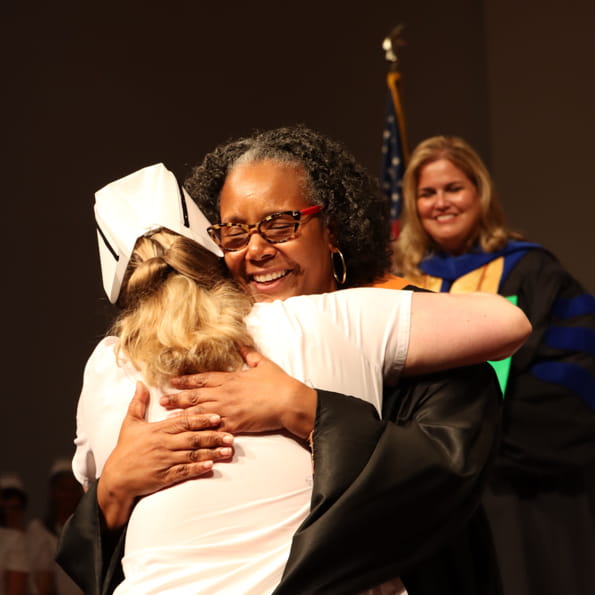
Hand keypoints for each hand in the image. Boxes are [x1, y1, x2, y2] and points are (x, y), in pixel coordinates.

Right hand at [98, 381, 233, 528]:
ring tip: (227, 451)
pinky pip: (184, 471)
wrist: (116, 479)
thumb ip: (138, 403)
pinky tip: (211, 466)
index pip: (183, 422)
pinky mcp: (164, 477)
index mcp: (158, 430)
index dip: (202, 419)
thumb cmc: (125, 450)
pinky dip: (198, 469)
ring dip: (211, 452)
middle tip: (231, 435)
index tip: (218, 417)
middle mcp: (163, 444)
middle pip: (192, 438)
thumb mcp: (130, 424)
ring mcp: (165, 461)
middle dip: (213, 436)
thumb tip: (141, 383)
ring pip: (192, 455)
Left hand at [164, 347, 316, 438]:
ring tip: (167, 418)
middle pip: (196, 395)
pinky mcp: (235, 424)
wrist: (288, 401)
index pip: (203, 379)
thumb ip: (249, 354)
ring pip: (199, 412)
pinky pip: (213, 428)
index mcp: (231, 378)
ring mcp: (228, 409)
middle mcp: (225, 393)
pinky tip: (189, 434)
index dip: (186, 380)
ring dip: (182, 415)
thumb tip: (240, 344)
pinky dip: (200, 431)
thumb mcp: (263, 364)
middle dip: (178, 398)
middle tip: (162, 401)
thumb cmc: (278, 382)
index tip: (172, 381)